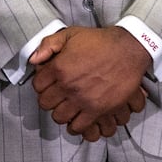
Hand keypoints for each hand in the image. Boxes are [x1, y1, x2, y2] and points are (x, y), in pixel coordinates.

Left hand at [28, 26, 149, 140]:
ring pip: (61, 118)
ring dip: (61, 114)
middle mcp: (68, 86)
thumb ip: (48, 45)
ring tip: (66, 110)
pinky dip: (77, 127)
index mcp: (59, 68)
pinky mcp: (99, 110)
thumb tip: (34, 59)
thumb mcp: (69, 34)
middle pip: (46, 104)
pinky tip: (78, 120)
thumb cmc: (99, 42)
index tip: (47, 85)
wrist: (127, 50)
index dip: (41, 85)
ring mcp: (83, 99)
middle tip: (56, 98)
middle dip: (49, 101)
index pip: (38, 86)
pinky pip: (80, 127)